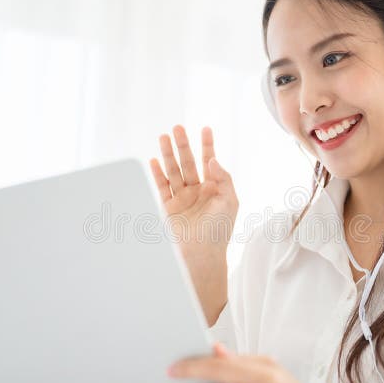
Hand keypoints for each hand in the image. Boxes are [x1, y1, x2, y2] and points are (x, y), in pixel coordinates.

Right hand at [149, 125, 238, 255]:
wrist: (201, 254)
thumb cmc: (220, 230)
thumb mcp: (229, 201)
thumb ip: (223, 178)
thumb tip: (212, 159)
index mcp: (214, 188)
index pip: (210, 161)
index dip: (207, 144)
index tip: (205, 128)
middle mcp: (197, 190)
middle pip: (188, 162)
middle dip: (183, 145)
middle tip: (178, 128)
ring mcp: (182, 198)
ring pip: (173, 171)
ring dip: (168, 154)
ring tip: (163, 137)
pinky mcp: (169, 207)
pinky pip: (162, 186)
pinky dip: (157, 174)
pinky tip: (154, 160)